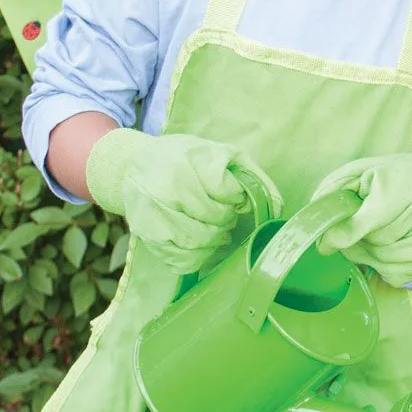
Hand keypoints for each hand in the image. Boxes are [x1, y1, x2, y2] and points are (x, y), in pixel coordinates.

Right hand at [86, 129, 277, 272]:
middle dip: (226, 218)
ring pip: (200, 241)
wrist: (133, 165)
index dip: (235, 197)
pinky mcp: (147, 236)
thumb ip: (249, 175)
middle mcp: (166, 189)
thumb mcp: (218, 152)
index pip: (224, 190)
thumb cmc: (184, 157)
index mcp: (185, 162)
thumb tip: (277, 206)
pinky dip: (198, 256)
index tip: (232, 194)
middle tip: (223, 213)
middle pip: (214, 218)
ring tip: (213, 227)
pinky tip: (199, 242)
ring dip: (215, 238)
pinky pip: (182, 260)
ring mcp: (153, 215)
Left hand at [313, 154, 411, 286]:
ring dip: (366, 252)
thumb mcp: (365, 170)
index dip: (345, 233)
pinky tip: (389, 245)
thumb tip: (317, 221)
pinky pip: (391, 274)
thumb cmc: (395, 179)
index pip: (370, 220)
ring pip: (379, 260)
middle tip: (358, 225)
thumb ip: (337, 189)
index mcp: (406, 185)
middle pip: (372, 242)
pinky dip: (381, 264)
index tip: (325, 244)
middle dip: (357, 239)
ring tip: (374, 234)